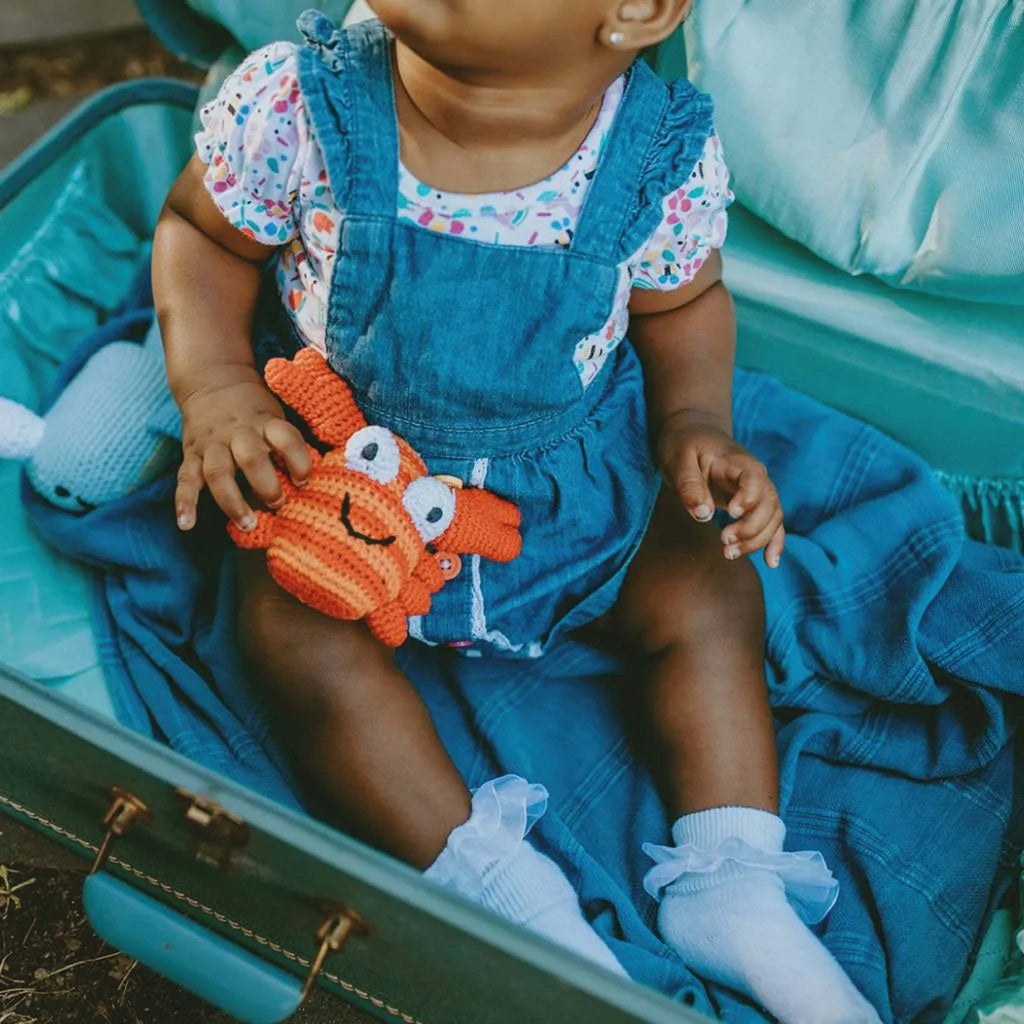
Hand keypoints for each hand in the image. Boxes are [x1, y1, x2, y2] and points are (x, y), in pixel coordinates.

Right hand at [175, 371, 311, 530]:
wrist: (212, 379)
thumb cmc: (254, 410)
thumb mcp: (275, 416)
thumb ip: (285, 445)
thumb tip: (304, 484)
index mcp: (265, 422)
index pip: (286, 438)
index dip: (299, 460)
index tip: (304, 480)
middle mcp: (238, 432)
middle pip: (251, 458)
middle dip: (266, 485)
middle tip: (278, 503)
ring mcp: (212, 443)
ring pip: (218, 473)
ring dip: (233, 502)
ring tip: (248, 524)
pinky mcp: (191, 453)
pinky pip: (185, 479)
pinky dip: (184, 503)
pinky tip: (186, 523)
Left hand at [657, 416, 785, 567]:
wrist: (693, 433)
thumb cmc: (684, 445)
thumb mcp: (678, 460)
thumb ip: (689, 485)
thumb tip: (703, 514)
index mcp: (739, 462)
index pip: (755, 480)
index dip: (748, 498)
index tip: (730, 513)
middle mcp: (756, 477)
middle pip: (769, 504)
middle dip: (750, 528)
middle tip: (723, 542)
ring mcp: (757, 491)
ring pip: (773, 518)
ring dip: (756, 540)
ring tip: (728, 553)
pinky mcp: (753, 504)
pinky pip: (772, 524)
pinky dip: (774, 542)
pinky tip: (770, 562)